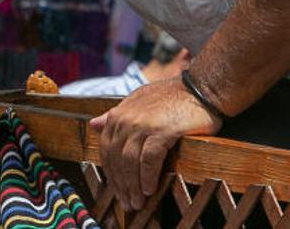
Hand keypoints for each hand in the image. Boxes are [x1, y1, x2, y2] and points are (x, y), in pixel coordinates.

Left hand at [90, 78, 221, 211]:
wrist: (199, 89)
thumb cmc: (170, 97)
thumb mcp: (137, 102)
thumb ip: (115, 115)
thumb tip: (94, 124)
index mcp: (118, 115)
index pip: (107, 150)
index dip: (111, 173)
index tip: (117, 190)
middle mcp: (126, 120)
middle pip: (117, 159)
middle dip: (121, 184)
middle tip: (127, 203)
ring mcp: (142, 125)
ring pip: (130, 162)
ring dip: (133, 185)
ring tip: (138, 202)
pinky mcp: (162, 132)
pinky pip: (149, 160)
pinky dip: (147, 177)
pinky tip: (150, 189)